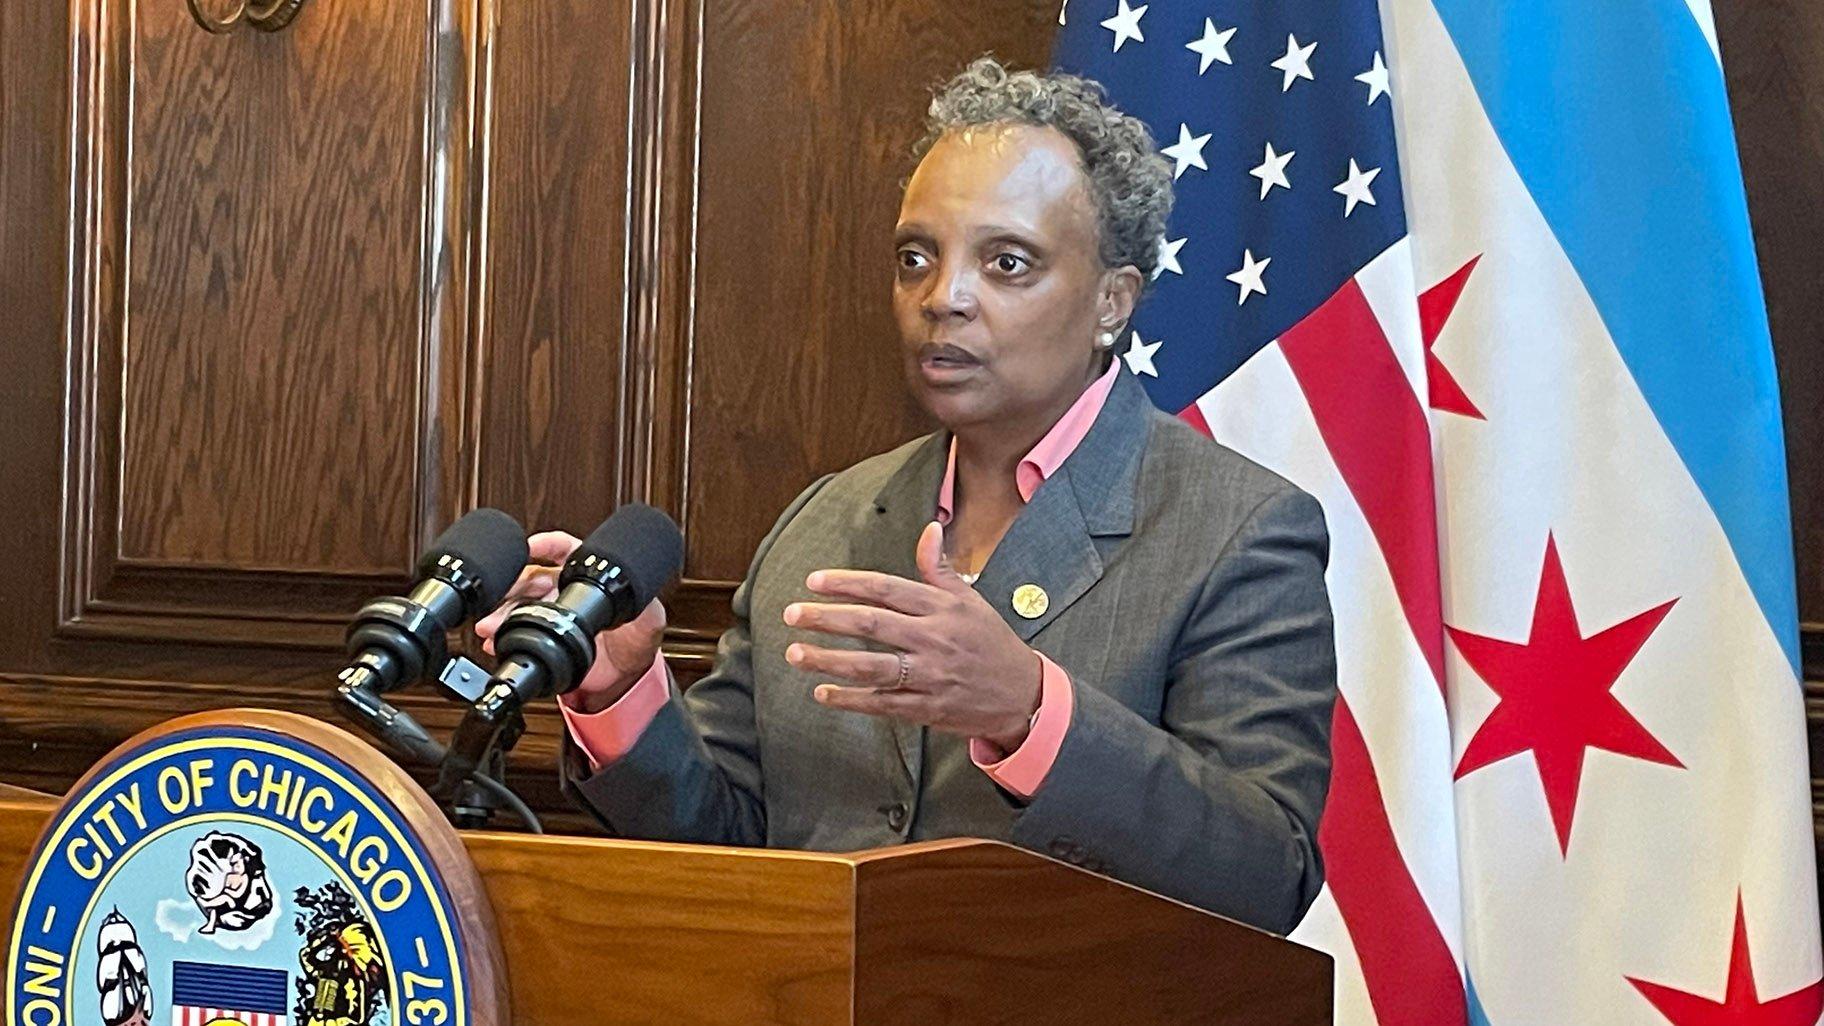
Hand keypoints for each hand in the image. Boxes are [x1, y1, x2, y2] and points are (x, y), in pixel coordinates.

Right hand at [474, 529, 667, 713]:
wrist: (625, 677)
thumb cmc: (637, 640)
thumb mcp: (648, 619)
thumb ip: (642, 604)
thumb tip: (638, 594)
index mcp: (590, 576)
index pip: (567, 550)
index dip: (548, 544)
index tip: (532, 545)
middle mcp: (565, 588)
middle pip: (534, 576)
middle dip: (515, 584)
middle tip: (503, 595)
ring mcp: (551, 611)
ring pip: (519, 602)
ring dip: (502, 611)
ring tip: (491, 623)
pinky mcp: (542, 635)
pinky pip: (516, 630)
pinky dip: (501, 634)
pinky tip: (493, 639)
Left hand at [785, 521, 1041, 750]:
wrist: (1024, 694)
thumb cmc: (991, 642)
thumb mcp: (970, 600)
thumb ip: (939, 568)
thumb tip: (929, 528)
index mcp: (942, 607)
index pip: (886, 588)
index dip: (847, 583)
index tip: (813, 581)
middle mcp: (934, 639)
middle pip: (872, 624)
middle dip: (827, 618)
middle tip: (791, 613)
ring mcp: (930, 675)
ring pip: (872, 666)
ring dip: (829, 660)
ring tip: (795, 653)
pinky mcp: (928, 708)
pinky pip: (882, 703)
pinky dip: (850, 699)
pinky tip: (822, 694)